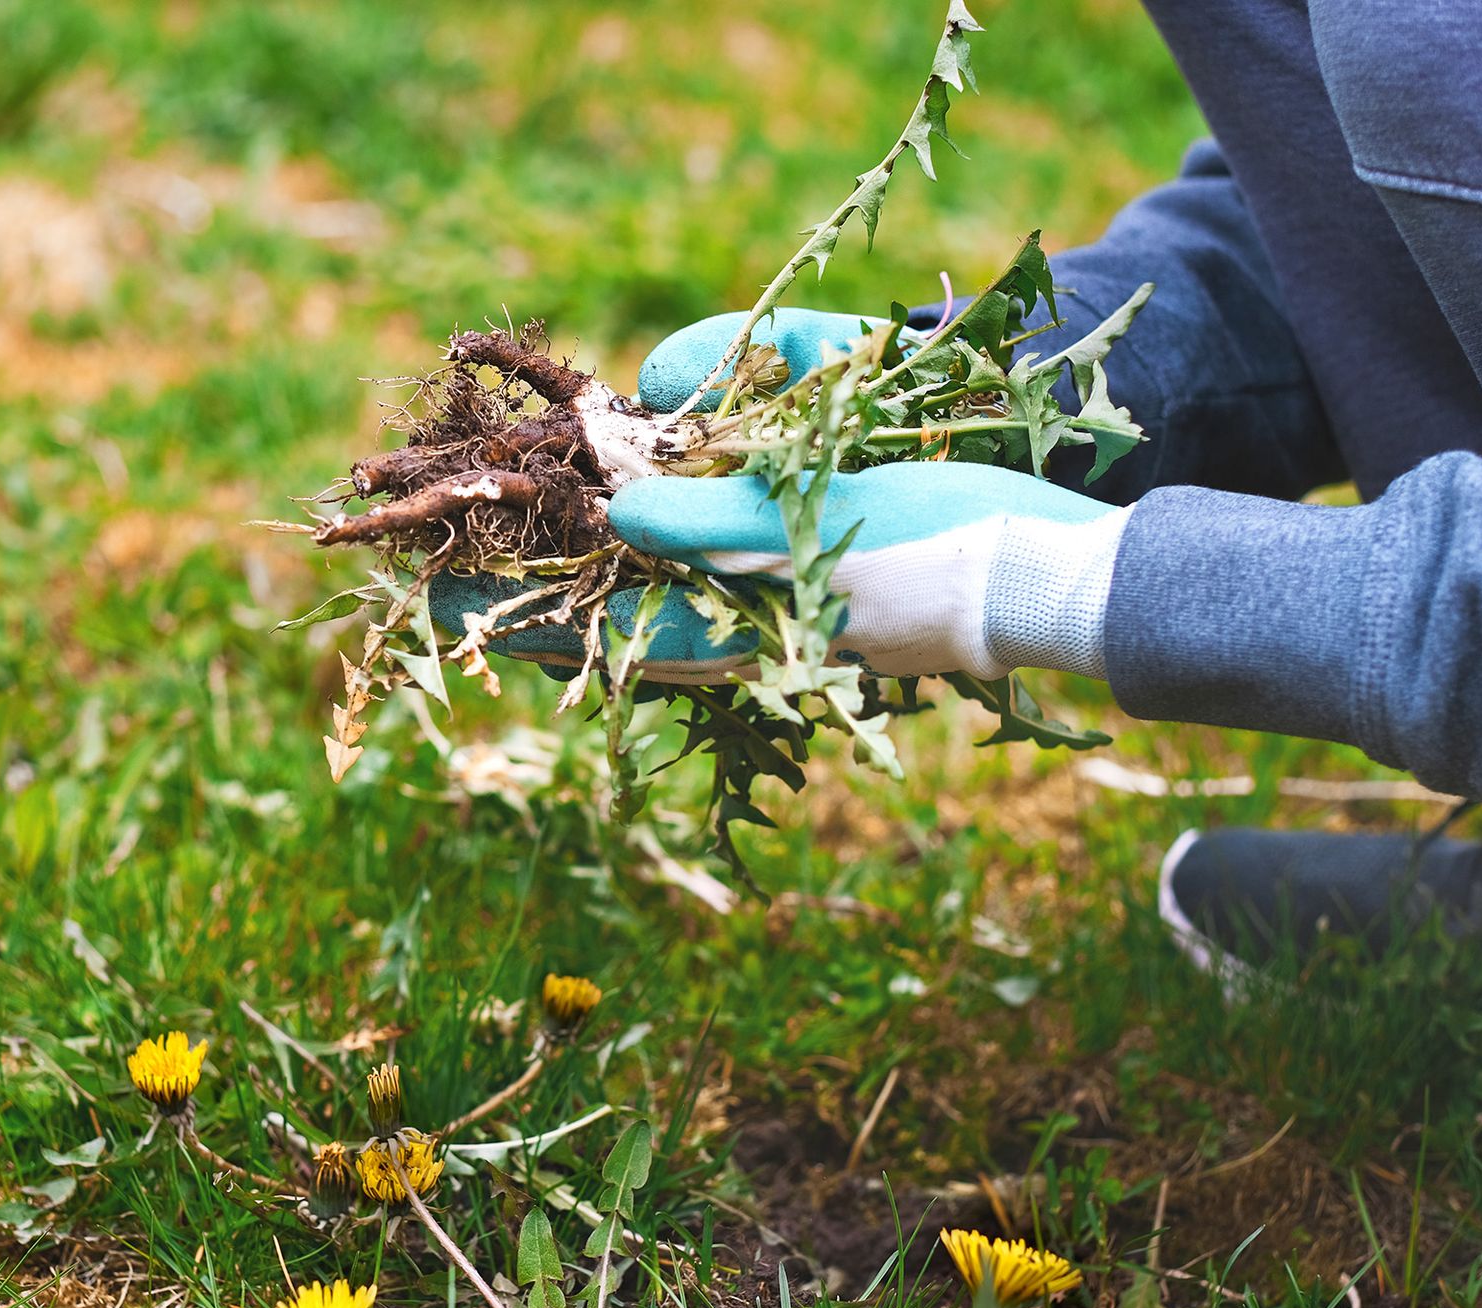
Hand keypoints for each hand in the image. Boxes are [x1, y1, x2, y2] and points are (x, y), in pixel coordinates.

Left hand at [431, 308, 1129, 683]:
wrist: (1046, 574)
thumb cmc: (940, 551)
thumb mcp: (820, 527)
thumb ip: (715, 522)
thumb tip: (620, 507)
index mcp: (730, 626)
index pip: (593, 626)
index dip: (513, 610)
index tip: (435, 590)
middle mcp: (733, 619)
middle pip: (602, 610)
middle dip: (529, 586)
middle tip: (445, 561)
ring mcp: (764, 599)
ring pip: (645, 586)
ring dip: (579, 566)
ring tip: (508, 544)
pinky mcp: (801, 567)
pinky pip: (701, 561)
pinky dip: (653, 542)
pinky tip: (623, 518)